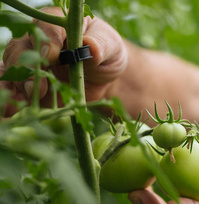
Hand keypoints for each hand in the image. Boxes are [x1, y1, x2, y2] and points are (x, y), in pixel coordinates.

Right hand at [1, 7, 126, 113]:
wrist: (103, 75)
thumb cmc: (107, 53)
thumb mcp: (111, 47)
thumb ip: (100, 46)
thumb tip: (90, 46)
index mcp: (58, 24)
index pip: (46, 28)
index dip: (46, 42)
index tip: (50, 56)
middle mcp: (37, 41)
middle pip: (21, 49)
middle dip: (26, 68)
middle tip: (37, 86)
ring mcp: (30, 63)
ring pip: (12, 69)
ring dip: (15, 85)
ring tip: (21, 101)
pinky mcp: (29, 83)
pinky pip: (13, 88)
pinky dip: (11, 98)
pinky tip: (11, 109)